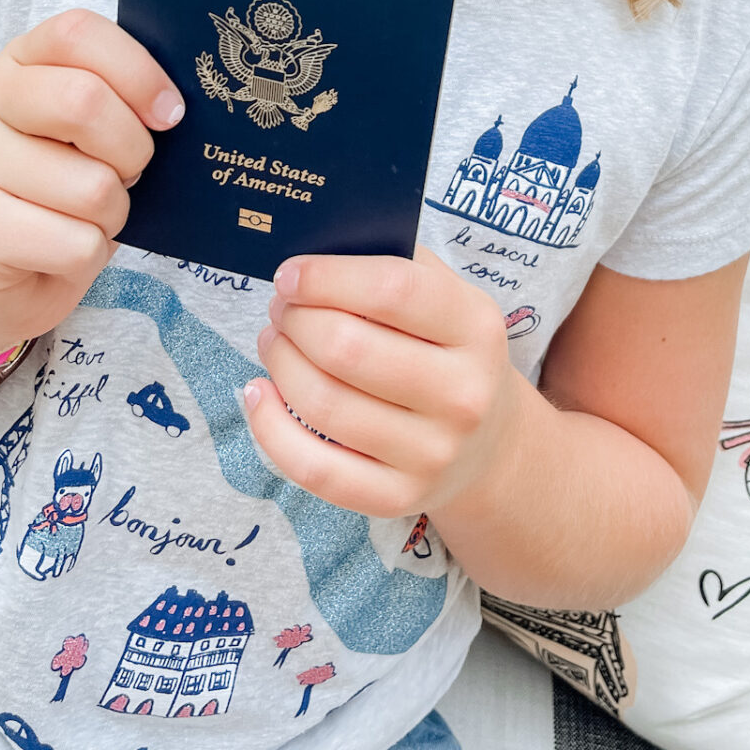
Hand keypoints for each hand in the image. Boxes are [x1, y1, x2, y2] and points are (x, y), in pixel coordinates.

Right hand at [0, 9, 181, 355]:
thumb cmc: (61, 190)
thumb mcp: (88, 129)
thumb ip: (119, 98)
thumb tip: (174, 105)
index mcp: (15, 62)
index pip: (77, 33)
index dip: (137, 71)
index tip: (168, 113)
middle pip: (85, 101)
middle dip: (133, 149)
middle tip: (128, 171)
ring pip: (93, 187)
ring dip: (113, 213)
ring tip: (86, 216)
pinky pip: (78, 244)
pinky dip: (91, 256)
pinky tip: (61, 250)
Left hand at [245, 247, 521, 518]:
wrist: (490, 444)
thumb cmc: (448, 352)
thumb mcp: (447, 297)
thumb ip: (393, 264)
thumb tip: (313, 251)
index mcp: (476, 327)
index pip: (392, 290)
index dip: (327, 277)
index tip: (289, 275)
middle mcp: (462, 394)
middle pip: (347, 348)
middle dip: (296, 320)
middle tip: (282, 309)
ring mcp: (433, 453)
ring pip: (324, 404)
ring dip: (280, 363)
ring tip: (274, 342)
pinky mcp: (398, 498)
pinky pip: (314, 468)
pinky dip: (270, 429)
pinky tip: (259, 395)